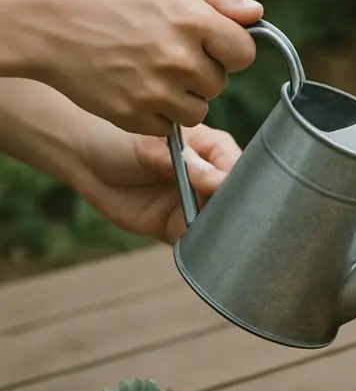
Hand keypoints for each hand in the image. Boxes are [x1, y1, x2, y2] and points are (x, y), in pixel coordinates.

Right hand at [11, 0, 261, 135]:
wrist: (45, 21)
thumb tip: (256, 14)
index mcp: (194, 20)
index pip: (244, 53)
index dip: (228, 47)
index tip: (208, 41)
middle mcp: (179, 58)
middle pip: (219, 83)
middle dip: (201, 70)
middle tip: (165, 51)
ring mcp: (157, 91)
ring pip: (198, 110)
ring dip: (183, 96)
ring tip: (150, 70)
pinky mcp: (135, 116)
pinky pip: (169, 127)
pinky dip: (156, 114)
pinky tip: (134, 87)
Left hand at [77, 122, 240, 243]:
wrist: (84, 161)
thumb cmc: (117, 140)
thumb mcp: (148, 146)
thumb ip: (182, 162)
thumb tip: (216, 181)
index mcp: (212, 150)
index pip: (237, 169)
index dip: (236, 183)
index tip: (224, 192)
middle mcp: (211, 178)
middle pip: (236, 200)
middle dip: (233, 212)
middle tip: (218, 219)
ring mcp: (197, 205)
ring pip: (220, 224)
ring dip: (217, 232)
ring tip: (209, 235)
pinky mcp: (179, 228)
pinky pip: (197, 242)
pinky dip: (199, 248)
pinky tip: (197, 250)